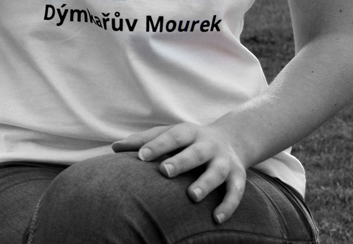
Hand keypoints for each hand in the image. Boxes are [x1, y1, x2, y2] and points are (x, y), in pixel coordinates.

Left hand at [111, 121, 248, 223]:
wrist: (232, 139)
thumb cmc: (188, 140)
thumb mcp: (169, 134)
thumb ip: (143, 141)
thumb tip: (113, 148)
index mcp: (188, 132)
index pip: (171, 137)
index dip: (156, 145)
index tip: (141, 156)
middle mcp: (207, 145)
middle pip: (194, 152)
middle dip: (181, 161)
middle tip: (164, 171)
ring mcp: (224, 160)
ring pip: (216, 172)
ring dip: (205, 184)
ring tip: (192, 196)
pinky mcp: (238, 176)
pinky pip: (236, 192)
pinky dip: (228, 205)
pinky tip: (216, 219)